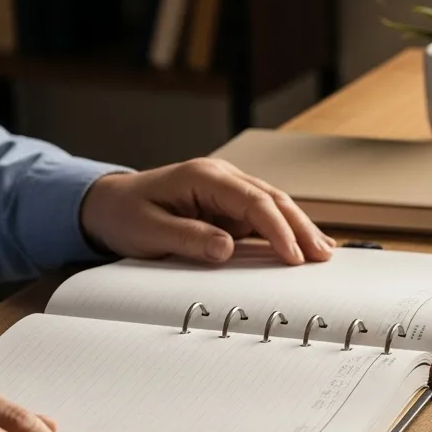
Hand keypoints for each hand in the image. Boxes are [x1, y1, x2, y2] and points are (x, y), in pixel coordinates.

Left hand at [80, 158, 334, 265]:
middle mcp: (223, 178)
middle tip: (322, 255)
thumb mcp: (148, 230)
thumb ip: (188, 238)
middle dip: (300, 227)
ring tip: (324, 253)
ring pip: (275, 207)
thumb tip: (226, 249)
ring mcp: (229, 192)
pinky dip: (287, 232)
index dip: (277, 228)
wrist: (107, 205)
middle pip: (273, 199)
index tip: (292, 255)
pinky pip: (265, 219)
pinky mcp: (230, 208)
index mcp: (204, 176)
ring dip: (300, 229)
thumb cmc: (124, 214)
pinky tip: (306, 246)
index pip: (253, 200)